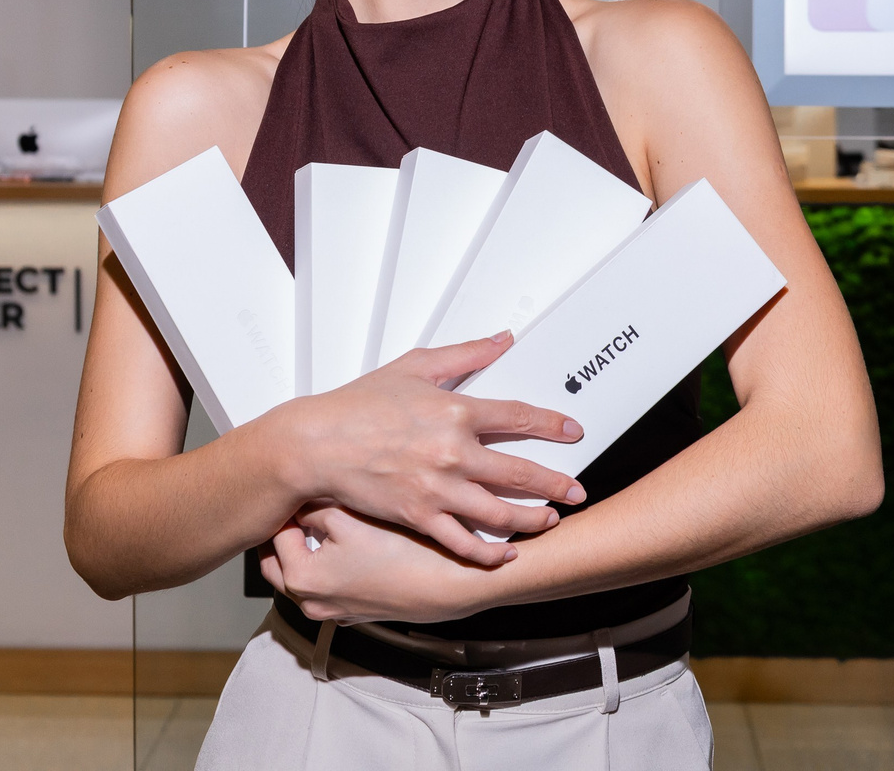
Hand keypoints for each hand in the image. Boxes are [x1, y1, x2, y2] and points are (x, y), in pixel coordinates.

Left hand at [260, 504, 494, 623]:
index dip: (283, 506)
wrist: (452, 584)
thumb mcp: (351, 516)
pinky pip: (327, 587)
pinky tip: (341, 543)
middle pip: (278, 563)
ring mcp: (334, 610)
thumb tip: (297, 497)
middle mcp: (312, 602)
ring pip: (302, 576)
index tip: (289, 487)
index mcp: (303, 579)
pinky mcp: (356, 611)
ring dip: (302, 550)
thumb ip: (314, 506)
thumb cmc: (405, 553)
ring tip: (314, 517)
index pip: (275, 535)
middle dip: (282, 533)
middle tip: (291, 503)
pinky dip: (324, 567)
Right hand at [262, 332, 585, 566]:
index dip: (552, 425)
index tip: (573, 432)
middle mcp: (453, 452)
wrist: (316, 443)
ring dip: (533, 519)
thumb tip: (501, 339)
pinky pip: (464, 542)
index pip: (520, 418)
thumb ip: (464, 355)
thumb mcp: (414, 367)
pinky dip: (489, 553)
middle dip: (557, 484)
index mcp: (455, 412)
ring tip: (550, 521)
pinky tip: (506, 554)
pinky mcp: (420, 516)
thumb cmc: (357, 405)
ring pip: (501, 513)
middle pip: (522, 472)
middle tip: (577, 490)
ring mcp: (439, 488)